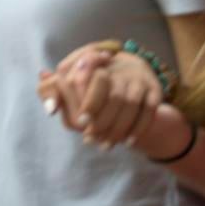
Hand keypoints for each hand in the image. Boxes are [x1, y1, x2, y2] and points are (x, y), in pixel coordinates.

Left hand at [37, 44, 162, 148]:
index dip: (90, 102)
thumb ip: (55, 91)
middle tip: (92, 139)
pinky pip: (149, 110)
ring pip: (131, 104)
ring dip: (119, 127)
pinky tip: (127, 141)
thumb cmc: (92, 79)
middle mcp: (120, 67)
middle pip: (114, 97)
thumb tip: (50, 108)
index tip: (81, 122)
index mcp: (96, 60)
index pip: (96, 79)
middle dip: (104, 120)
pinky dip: (138, 127)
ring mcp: (138, 77)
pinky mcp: (154, 88)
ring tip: (106, 145)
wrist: (131, 70)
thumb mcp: (69, 80)